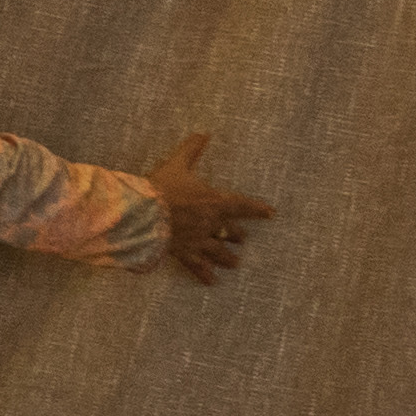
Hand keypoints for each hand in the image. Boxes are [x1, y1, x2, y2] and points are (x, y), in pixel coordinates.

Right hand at [146, 133, 274, 285]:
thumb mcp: (177, 164)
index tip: (271, 213)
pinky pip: (198, 267)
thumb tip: (204, 133)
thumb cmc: (162, 187)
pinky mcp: (185, 253)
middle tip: (242, 239)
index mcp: (213, 201)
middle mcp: (210, 224)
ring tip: (235, 263)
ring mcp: (198, 241)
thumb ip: (192, 149)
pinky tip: (212, 282)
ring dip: (228, 258)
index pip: (242, 205)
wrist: (143, 213)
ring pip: (219, 252)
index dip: (258, 209)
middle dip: (237, 235)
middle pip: (231, 231)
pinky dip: (205, 274)